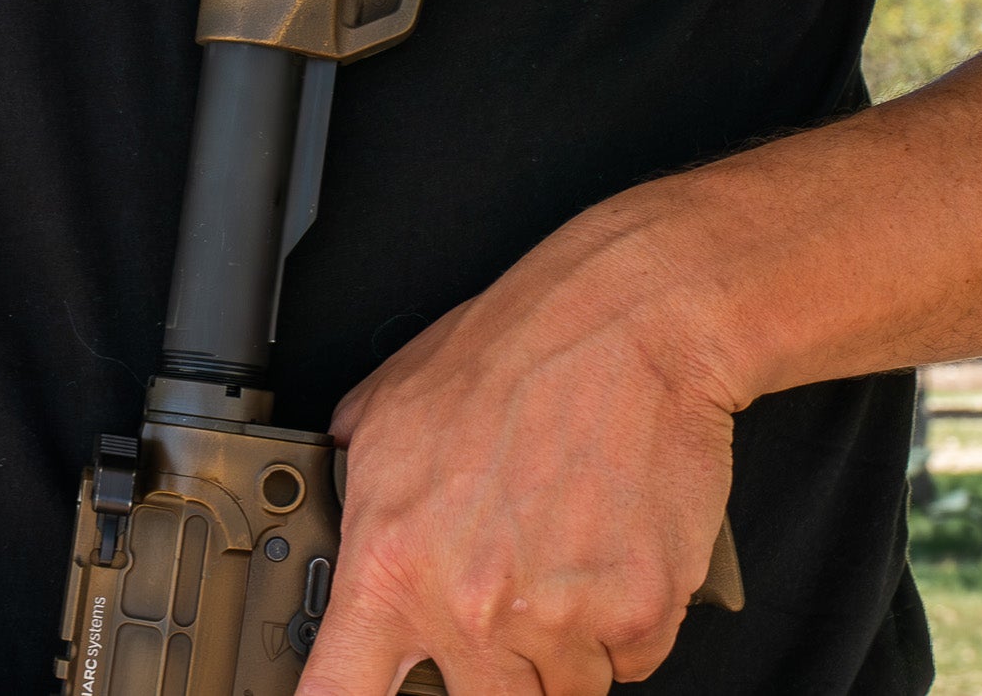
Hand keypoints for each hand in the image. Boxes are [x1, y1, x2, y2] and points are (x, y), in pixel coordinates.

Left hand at [298, 199, 738, 695]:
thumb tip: (340, 504)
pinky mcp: (641, 612)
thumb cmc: (516, 348)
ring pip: (563, 689)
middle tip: (505, 597)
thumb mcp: (391, 405)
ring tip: (565, 548)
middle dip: (490, 667)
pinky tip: (612, 544)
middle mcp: (470, 605)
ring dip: (564, 641)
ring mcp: (559, 619)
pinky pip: (631, 660)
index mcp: (392, 561)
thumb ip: (357, 481)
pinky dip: (626, 619)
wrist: (628, 322)